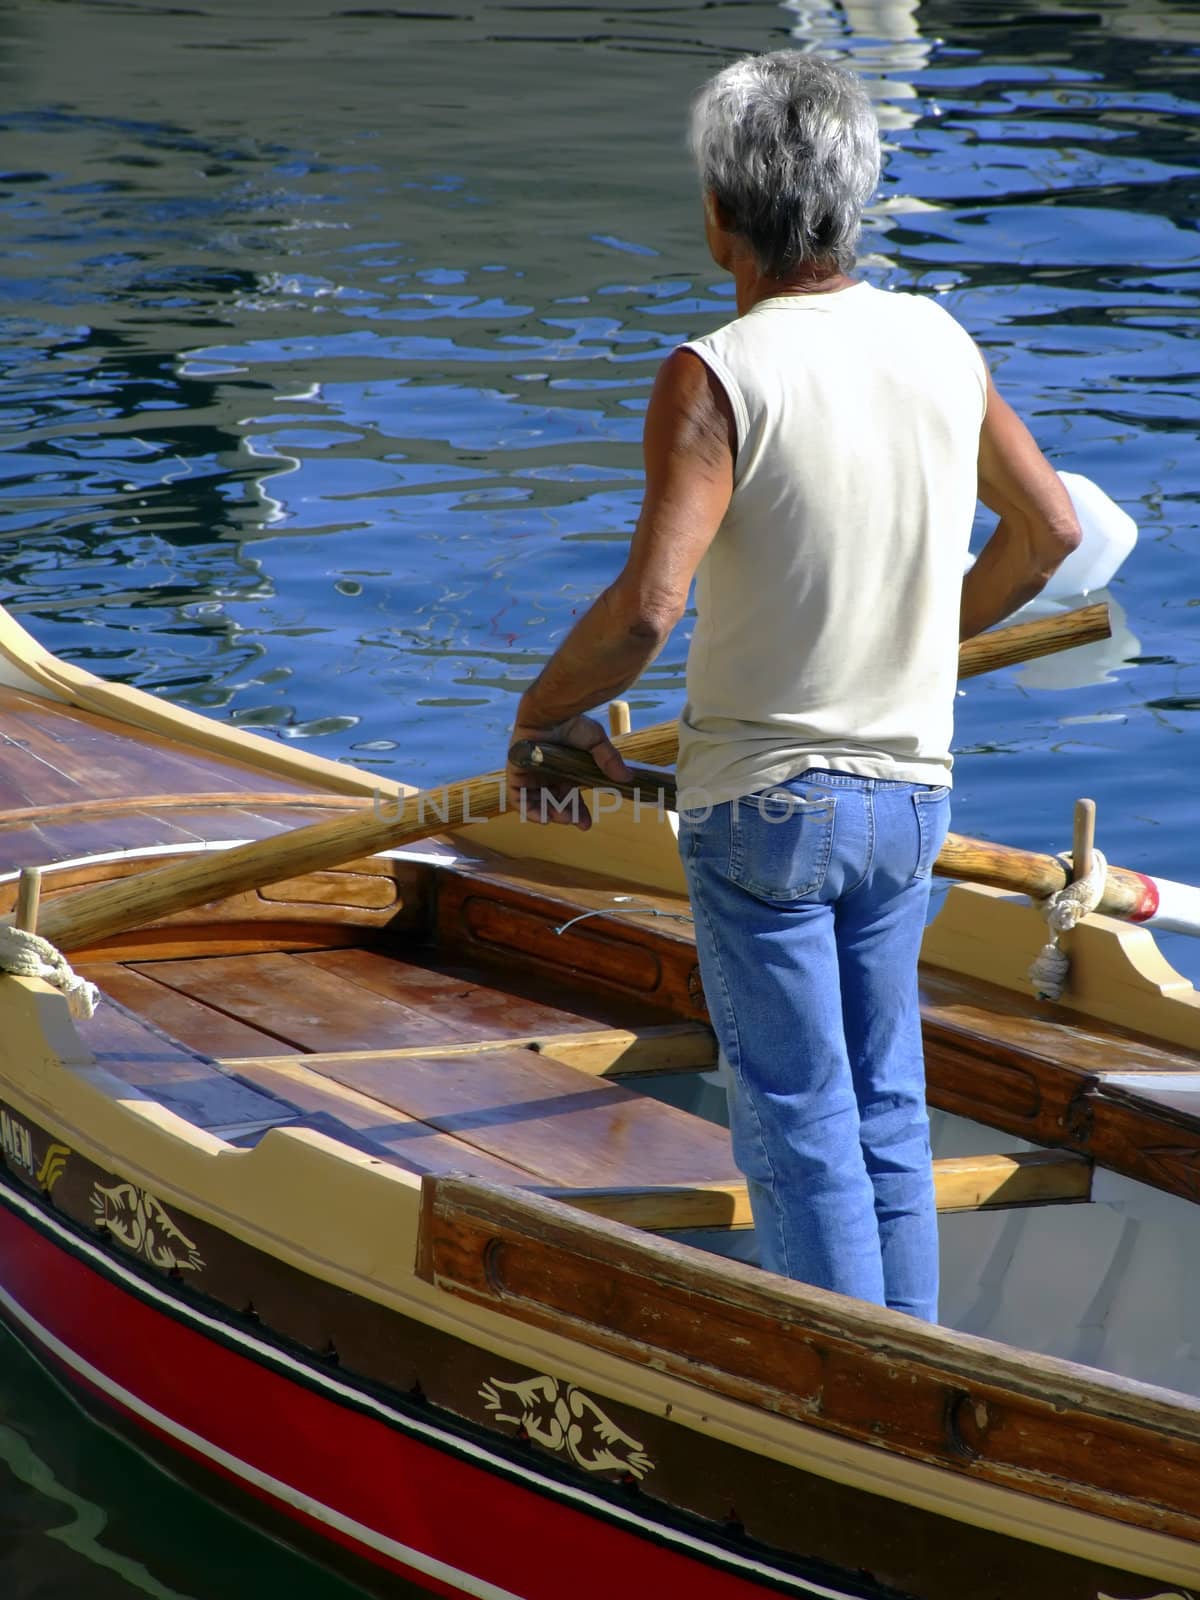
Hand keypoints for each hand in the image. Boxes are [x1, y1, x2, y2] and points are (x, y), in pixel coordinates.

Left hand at [506, 709, 633, 829]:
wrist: (550, 711)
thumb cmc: (571, 723)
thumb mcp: (596, 741)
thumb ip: (609, 760)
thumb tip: (627, 778)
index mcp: (565, 771)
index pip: (571, 798)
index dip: (578, 813)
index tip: (586, 825)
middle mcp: (547, 776)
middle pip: (555, 803)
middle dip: (566, 815)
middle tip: (575, 821)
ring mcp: (531, 776)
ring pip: (538, 803)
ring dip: (549, 814)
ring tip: (562, 817)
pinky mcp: (516, 773)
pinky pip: (518, 798)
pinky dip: (529, 810)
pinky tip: (543, 817)